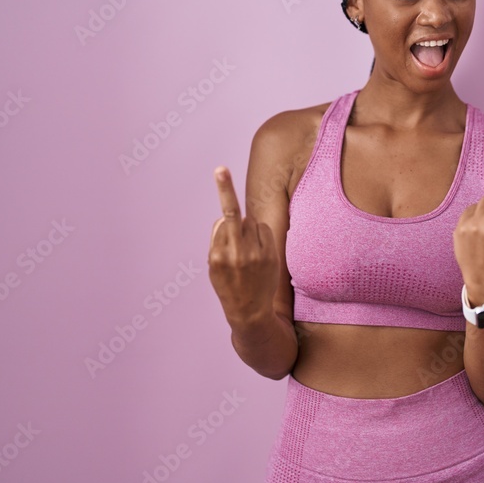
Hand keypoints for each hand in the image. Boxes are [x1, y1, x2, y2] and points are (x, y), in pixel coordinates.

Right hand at [207, 166, 279, 324]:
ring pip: (250, 222)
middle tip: (220, 169)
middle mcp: (234, 253)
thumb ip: (217, 242)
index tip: (220, 173)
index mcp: (216, 255)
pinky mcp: (270, 256)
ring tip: (247, 251)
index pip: (221, 220)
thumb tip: (226, 217)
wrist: (250, 313)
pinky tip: (258, 252)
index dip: (225, 209)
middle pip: (232, 213)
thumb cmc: (229, 286)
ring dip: (249, 228)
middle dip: (225, 190)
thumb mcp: (214, 268)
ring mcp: (254, 254)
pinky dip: (260, 235)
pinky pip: (264, 231)